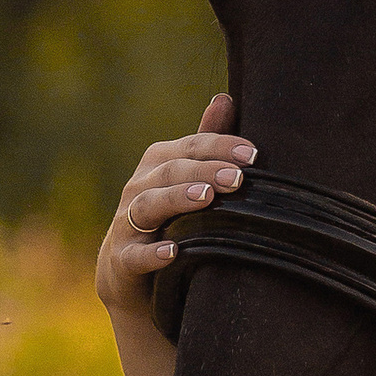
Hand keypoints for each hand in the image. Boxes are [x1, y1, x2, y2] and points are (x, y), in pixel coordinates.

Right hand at [95, 95, 256, 317]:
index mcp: (160, 163)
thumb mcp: (187, 178)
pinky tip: (173, 252)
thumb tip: (226, 98)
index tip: (254, 155)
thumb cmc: (169, 218)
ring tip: (206, 198)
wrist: (131, 276)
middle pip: (171, 171)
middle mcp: (140, 187)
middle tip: (238, 178)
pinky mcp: (121, 259)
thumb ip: (206, 141)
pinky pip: (134, 255)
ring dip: (177, 199)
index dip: (221, 147)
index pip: (192, 146)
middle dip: (205, 170)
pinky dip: (151, 254)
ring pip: (149, 204)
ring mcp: (127, 222)